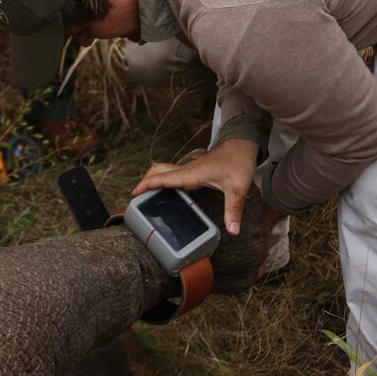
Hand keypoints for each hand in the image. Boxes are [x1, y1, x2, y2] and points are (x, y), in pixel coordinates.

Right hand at [132, 138, 259, 235]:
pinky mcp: (195, 170)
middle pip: (158, 171)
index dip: (146, 185)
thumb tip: (232, 231)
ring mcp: (190, 169)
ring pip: (165, 171)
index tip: (133, 194)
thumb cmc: (238, 161)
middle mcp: (187, 170)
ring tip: (147, 195)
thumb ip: (233, 210)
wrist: (243, 143)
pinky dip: (164, 180)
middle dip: (145, 182)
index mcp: (191, 174)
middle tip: (136, 198)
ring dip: (154, 180)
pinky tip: (168, 191)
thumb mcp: (237, 188)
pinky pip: (174, 174)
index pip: (163, 178)